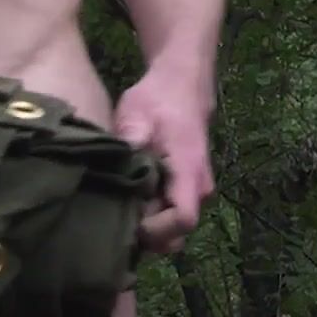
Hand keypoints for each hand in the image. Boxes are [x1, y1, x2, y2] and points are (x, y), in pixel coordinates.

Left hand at [113, 69, 215, 255]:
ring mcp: (195, 188)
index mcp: (189, 172)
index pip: (183, 220)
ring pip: (174, 227)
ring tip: (121, 204)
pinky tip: (129, 197)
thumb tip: (120, 163)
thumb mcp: (137, 114)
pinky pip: (171, 213)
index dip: (156, 229)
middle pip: (177, 233)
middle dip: (148, 234)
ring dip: (148, 224)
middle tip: (117, 217)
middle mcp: (199, 187)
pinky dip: (151, 213)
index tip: (129, 220)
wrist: (180, 81)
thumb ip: (131, 141)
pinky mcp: (186, 186)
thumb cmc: (158, 98)